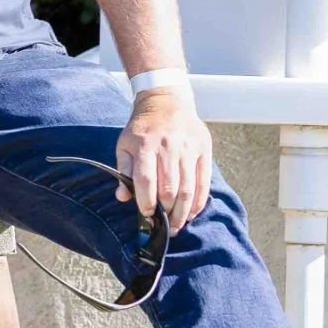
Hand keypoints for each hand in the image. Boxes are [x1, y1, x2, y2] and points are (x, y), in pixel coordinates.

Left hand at [118, 87, 213, 232]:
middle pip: (170, 188)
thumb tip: (123, 197)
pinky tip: (192, 213)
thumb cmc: (142, 128)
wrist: (166, 102)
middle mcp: (169, 148)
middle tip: (163, 226)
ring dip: (183, 212)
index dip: (146, 201)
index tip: (146, 214)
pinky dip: (199, 201)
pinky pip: (204, 182)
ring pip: (189, 188)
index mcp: (145, 146)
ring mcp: (189, 149)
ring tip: (178, 226)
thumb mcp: (125, 144)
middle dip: (167, 212)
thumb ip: (124, 171)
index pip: (146, 180)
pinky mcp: (204, 150)